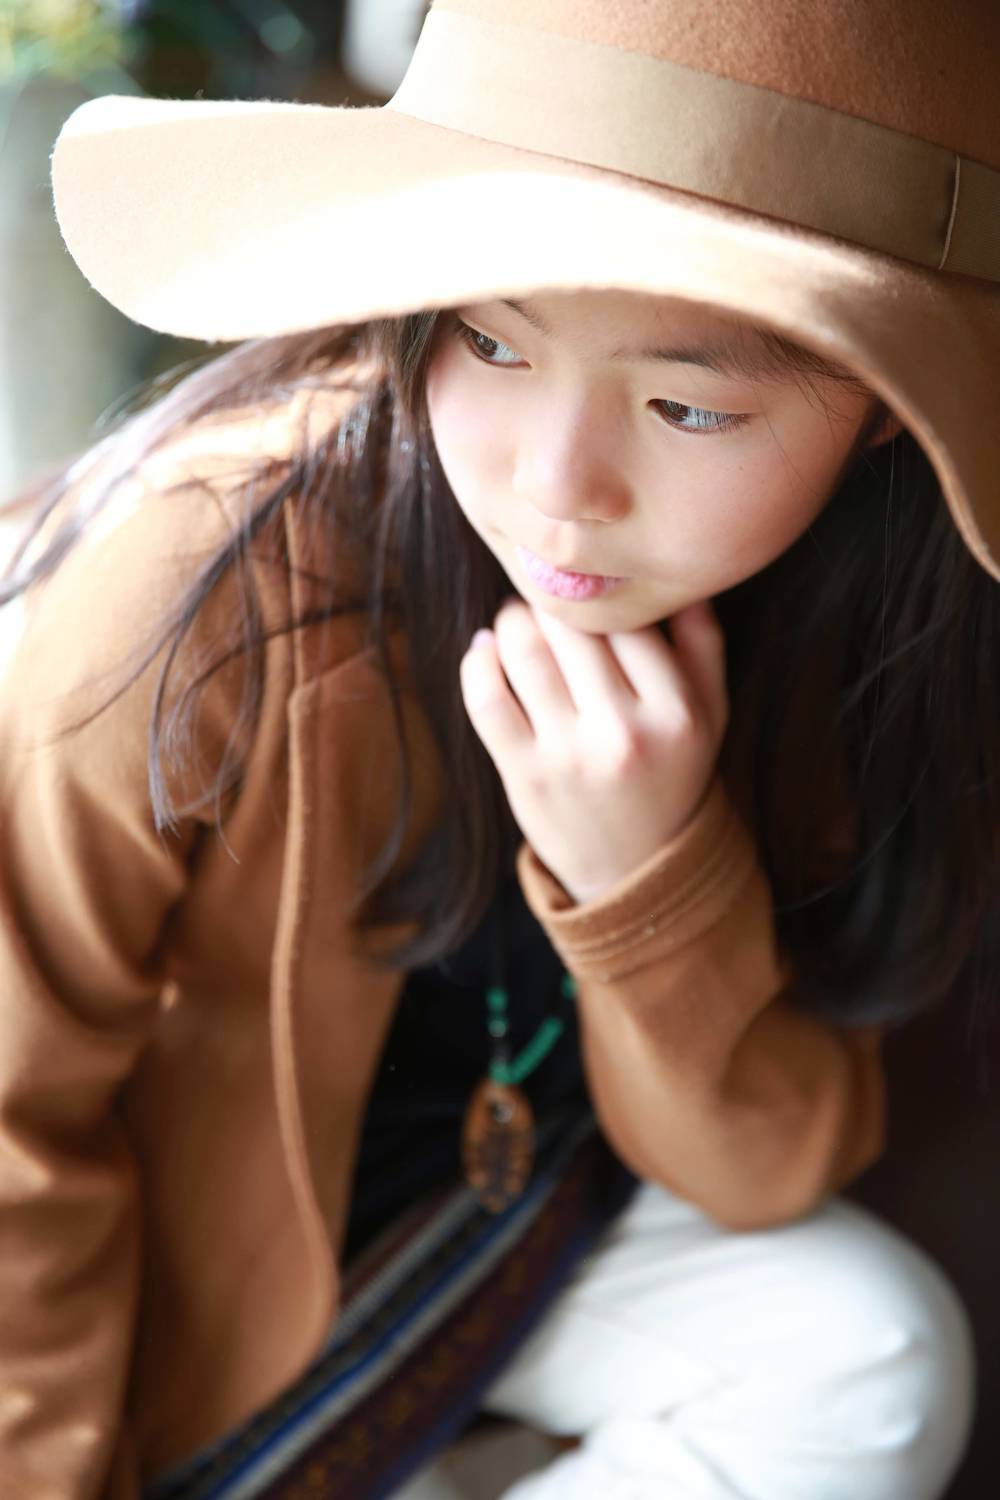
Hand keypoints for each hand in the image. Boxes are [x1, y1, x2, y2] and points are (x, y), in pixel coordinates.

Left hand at [458, 597, 729, 904]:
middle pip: (570, 626)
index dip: (600, 591)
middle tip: (544, 592)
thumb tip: (679, 576)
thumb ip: (703, 643)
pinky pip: (486, 698)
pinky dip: (477, 662)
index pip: (628, 618)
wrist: (636, 868)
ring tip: (517, 618)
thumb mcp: (710, 715)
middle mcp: (624, 733)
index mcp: (676, 712)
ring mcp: (570, 755)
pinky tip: (486, 650)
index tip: (586, 583)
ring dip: (512, 620)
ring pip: (524, 650)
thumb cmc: (672, 774)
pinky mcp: (524, 774)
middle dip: (551, 598)